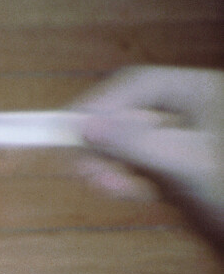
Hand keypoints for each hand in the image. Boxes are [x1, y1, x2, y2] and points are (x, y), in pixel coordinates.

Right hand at [75, 66, 223, 235]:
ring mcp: (184, 143)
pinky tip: (111, 189)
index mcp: (202, 93)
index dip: (103, 104)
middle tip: (79, 164)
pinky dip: (122, 178)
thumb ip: (135, 143)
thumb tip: (86, 126)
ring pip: (130, 143)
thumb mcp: (184, 165)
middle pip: (131, 114)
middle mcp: (192, 112)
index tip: (71, 128)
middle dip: (102, 139)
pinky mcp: (175, 172)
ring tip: (94, 181)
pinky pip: (138, 167)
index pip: (141, 84)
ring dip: (107, 161)